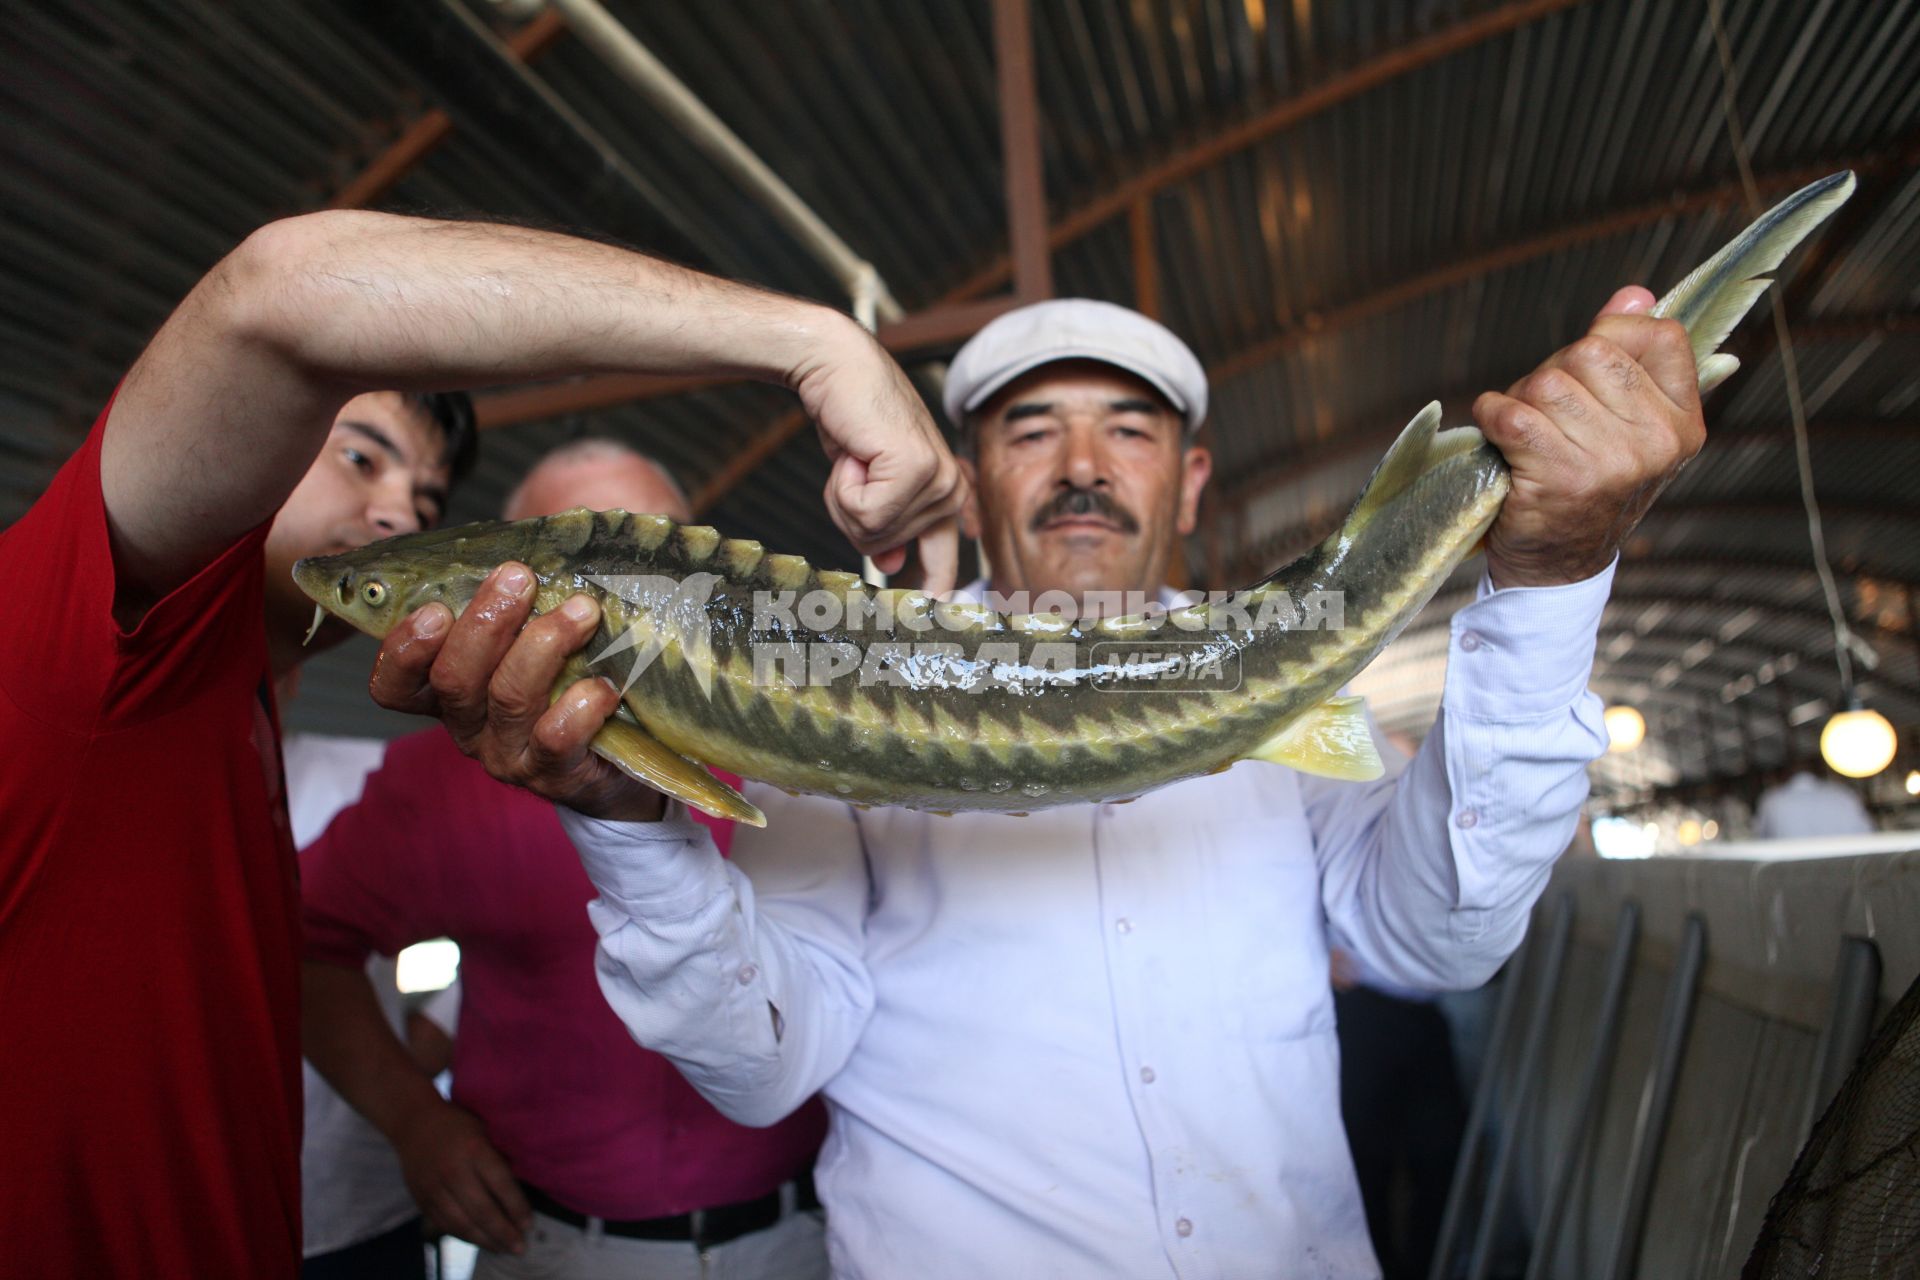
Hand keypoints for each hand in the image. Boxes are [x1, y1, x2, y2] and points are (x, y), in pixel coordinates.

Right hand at [368, 564, 666, 820]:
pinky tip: (603, 685)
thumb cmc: (572, 675)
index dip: (403, 650)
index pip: (394, 685)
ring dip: (544, 644)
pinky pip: (556, 738)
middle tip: (519, 578)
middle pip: (453, 679)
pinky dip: (581, 705)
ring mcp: (509, 755)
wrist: (626, 756)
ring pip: (508, 697)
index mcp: (449, 693)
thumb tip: (534, 539)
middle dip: (485, 622)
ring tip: (582, 611)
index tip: (436, 608)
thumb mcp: (534, 634)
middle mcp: (469, 728)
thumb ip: (516, 600)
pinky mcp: (554, 776)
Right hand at [391, 1097, 531, 1254]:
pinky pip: (445, 1224)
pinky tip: (480, 1241)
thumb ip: (500, 1157)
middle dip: (504, 1232)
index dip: (517, 1208)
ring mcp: (434, 1187)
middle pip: (482, 1210)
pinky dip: (465, 1236)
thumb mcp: (484, 1130)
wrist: (414, 1122)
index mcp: (474, 1149)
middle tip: (520, 1247)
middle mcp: (453, 1170)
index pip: (501, 1184)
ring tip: (503, 1248)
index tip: (530, 1225)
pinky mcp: (421, 1199)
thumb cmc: (458, 1124)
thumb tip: (523, 1188)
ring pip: (462, 1223)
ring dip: (485, 1240)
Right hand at [789, 318, 968, 595]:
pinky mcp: (915, 470)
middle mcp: (950, 490)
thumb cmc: (853, 420)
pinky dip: (842, 487)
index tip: (930, 614)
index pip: (945, 565)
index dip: (932, 593)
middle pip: (882, 548)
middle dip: (852, 515)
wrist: (836, 368)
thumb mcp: (871, 482)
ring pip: (871, 534)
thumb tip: (889, 566)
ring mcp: (936, 481)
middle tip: (853, 469)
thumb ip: (888, 525)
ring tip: (854, 456)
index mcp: (947, 495)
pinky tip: (853, 453)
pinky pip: (864, 515)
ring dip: (844, 497)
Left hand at [1472, 287, 1705, 588]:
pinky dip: (1492, 416)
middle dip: (1555, 373)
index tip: (1588, 367)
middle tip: (1547, 414)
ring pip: (1547, 382)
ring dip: (1521, 399)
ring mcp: (1611, 462)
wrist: (1559, 566)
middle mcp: (1655, 442)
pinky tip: (1499, 438)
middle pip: (1590, 352)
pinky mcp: (1561, 477)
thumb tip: (1635, 293)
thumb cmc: (1587, 485)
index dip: (1613, 334)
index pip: (1659, 336)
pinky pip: (1513, 413)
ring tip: (1527, 434)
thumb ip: (1632, 357)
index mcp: (1682, 423)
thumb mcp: (1625, 425)